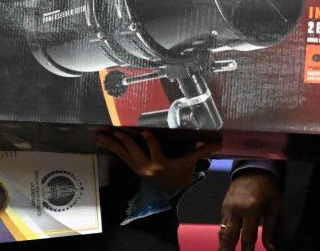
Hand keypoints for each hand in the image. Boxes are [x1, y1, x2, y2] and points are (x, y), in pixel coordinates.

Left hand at [96, 130, 218, 194]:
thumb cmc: (181, 172)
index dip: (150, 142)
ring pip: (123, 155)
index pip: (155, 151)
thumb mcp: (191, 162)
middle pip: (134, 153)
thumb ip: (202, 151)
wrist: (172, 188)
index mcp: (161, 164)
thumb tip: (219, 143)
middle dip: (125, 143)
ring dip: (111, 145)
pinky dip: (111, 147)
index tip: (144, 131)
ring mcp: (138, 167)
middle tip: (115, 132)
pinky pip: (120, 156)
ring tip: (100, 135)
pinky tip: (101, 139)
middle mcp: (147, 166)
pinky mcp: (133, 166)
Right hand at [219, 169, 280, 250]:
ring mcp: (227, 208)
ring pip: (222, 232)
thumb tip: (271, 249)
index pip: (247, 238)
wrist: (253, 168)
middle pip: (229, 237)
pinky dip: (223, 237)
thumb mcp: (274, 207)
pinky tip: (224, 246)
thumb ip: (271, 229)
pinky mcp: (224, 207)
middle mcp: (236, 210)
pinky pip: (222, 225)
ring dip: (222, 246)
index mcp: (251, 210)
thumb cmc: (267, 188)